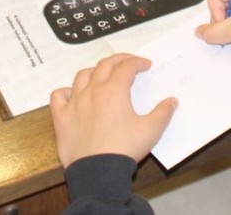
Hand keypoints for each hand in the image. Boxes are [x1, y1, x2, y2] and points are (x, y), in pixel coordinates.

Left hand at [50, 54, 176, 166]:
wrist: (98, 171)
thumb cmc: (124, 150)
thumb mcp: (151, 131)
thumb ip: (163, 113)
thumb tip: (171, 101)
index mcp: (114, 91)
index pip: (126, 67)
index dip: (137, 63)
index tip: (145, 65)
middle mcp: (93, 91)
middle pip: (105, 65)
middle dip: (119, 60)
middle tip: (129, 62)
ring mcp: (75, 103)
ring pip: (82, 75)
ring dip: (95, 71)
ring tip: (103, 75)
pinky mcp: (61, 117)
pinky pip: (59, 96)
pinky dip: (66, 91)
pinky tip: (73, 94)